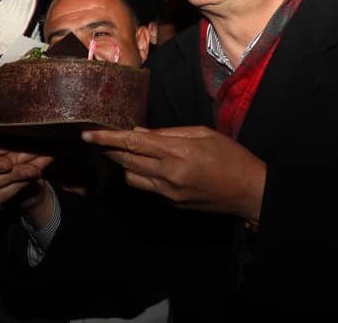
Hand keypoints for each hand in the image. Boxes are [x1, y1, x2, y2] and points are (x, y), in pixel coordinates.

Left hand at [82, 125, 264, 222]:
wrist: (249, 192)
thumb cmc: (231, 156)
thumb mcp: (202, 133)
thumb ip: (169, 133)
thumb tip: (140, 133)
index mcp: (177, 153)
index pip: (132, 143)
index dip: (107, 138)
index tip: (88, 134)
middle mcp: (168, 175)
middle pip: (126, 162)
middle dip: (110, 150)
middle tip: (100, 139)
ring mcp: (169, 193)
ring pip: (132, 178)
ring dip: (125, 164)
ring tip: (127, 151)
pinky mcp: (172, 204)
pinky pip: (148, 188)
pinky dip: (144, 175)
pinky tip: (151, 166)